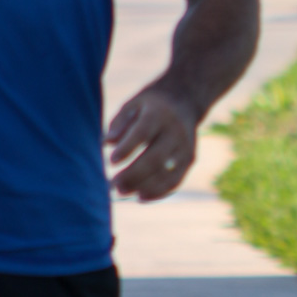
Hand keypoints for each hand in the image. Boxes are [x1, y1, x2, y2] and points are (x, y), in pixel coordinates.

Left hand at [105, 85, 197, 199]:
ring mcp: (186, 146)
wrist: (185, 100)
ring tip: (123, 191)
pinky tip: (141, 197)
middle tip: (113, 184)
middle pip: (155, 157)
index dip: (127, 148)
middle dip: (133, 174)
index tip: (111, 161)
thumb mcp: (133, 105)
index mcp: (159, 114)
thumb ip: (119, 123)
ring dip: (144, 186)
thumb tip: (107, 143)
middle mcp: (176, 130)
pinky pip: (176, 180)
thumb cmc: (150, 105)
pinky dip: (159, 192)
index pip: (143, 133)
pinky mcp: (190, 159)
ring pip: (167, 173)